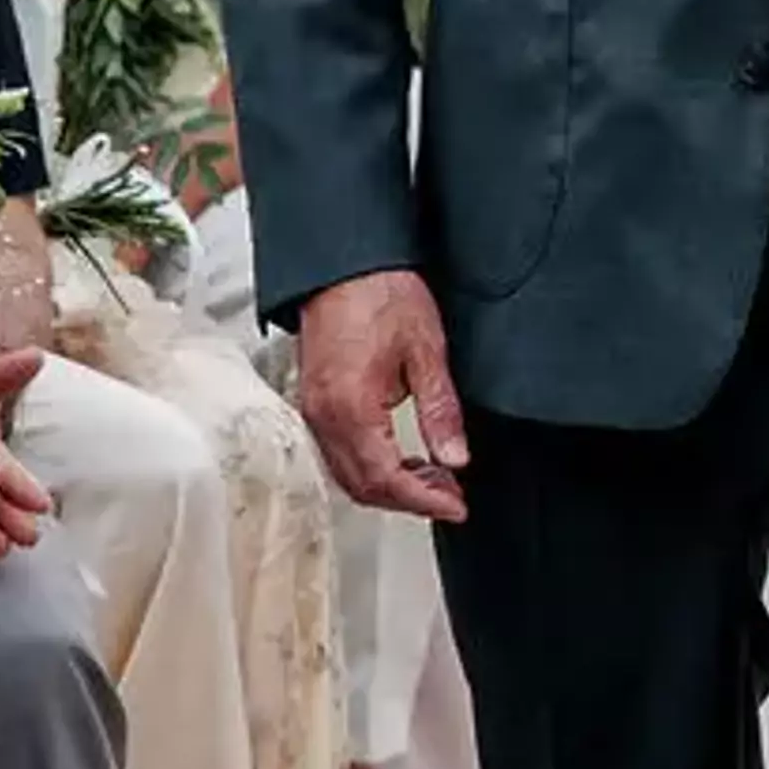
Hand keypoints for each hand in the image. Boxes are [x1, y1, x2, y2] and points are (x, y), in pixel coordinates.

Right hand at [296, 266, 470, 524]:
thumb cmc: (381, 292)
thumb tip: (454, 458)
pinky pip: (337, 452)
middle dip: (409, 500)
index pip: (385, 479)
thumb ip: (440, 411)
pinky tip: (401, 457)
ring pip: (348, 474)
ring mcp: (313, 409)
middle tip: (450, 496)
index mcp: (351, 406)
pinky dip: (370, 466)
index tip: (455, 506)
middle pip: (362, 486)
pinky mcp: (313, 400)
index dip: (424, 501)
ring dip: (390, 486)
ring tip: (434, 478)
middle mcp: (324, 415)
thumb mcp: (426, 351)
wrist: (344, 262)